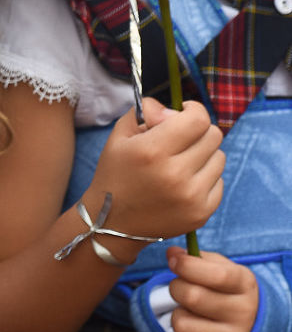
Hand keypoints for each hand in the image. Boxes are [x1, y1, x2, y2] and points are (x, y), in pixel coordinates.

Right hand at [87, 100, 223, 248]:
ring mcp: (191, 196)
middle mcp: (175, 174)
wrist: (111, 223)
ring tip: (181, 164)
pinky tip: (184, 184)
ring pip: (220, 158)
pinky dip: (205, 178)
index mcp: (152, 151)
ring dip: (203, 156)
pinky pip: (219, 182)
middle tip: (180, 140)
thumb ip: (147, 112)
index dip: (194, 111)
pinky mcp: (201, 212)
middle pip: (213, 136)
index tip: (185, 113)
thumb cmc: (116, 174)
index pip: (198, 119)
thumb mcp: (120, 137)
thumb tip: (174, 108)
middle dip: (198, 132)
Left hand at [168, 249, 257, 331]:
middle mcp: (243, 314)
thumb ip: (196, 259)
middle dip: (176, 288)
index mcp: (245, 285)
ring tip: (190, 313)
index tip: (174, 261)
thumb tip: (172, 254)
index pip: (217, 275)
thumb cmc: (225, 290)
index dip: (187, 266)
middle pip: (193, 297)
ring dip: (178, 316)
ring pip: (182, 325)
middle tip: (181, 288)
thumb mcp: (220, 269)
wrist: (248, 325)